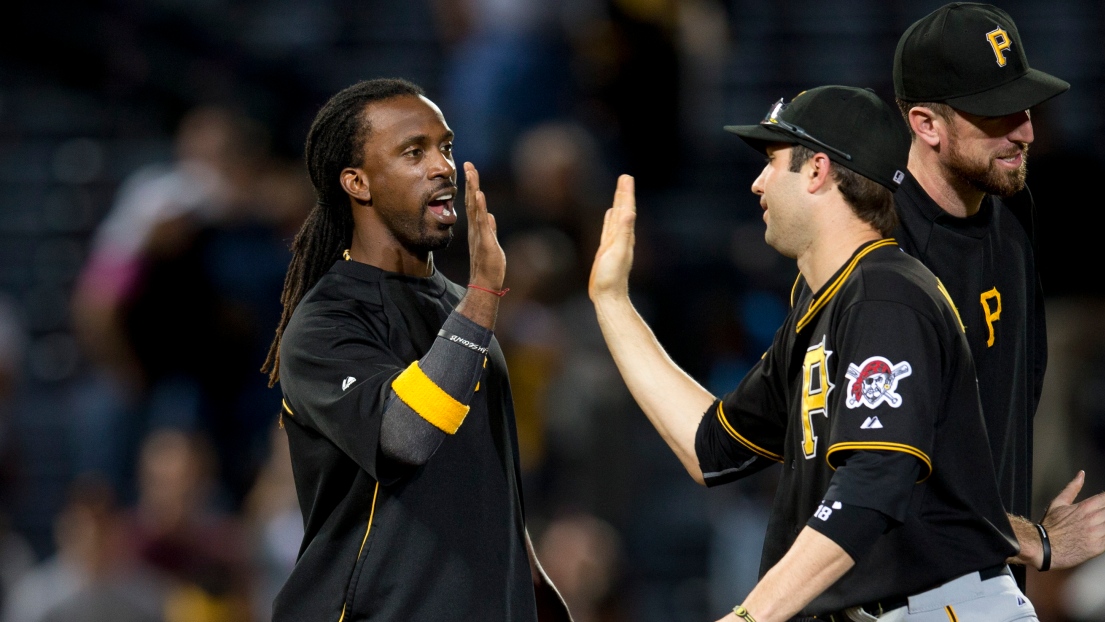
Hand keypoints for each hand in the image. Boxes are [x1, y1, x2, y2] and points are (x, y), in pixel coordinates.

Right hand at [464, 162, 504, 290]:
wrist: (485, 282)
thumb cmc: (488, 265)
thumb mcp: (491, 243)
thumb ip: (490, 229)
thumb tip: (490, 217)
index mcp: (477, 228)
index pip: (474, 203)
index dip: (472, 186)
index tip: (471, 170)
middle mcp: (475, 228)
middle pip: (472, 200)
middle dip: (471, 181)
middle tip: (468, 164)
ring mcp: (479, 233)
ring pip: (475, 207)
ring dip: (473, 188)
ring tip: (471, 172)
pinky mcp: (484, 240)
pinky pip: (481, 221)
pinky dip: (480, 207)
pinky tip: (478, 194)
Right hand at [588, 174, 636, 302]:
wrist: (608, 297)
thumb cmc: (611, 277)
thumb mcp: (617, 252)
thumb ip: (623, 232)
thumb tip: (628, 212)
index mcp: (625, 236)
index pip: (627, 209)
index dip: (626, 193)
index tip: (626, 177)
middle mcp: (622, 237)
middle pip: (624, 210)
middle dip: (624, 194)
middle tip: (625, 177)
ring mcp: (614, 243)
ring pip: (617, 218)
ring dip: (619, 204)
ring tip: (620, 192)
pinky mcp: (607, 250)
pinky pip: (609, 229)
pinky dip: (610, 219)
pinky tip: (610, 215)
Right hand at [1041, 470, 1104, 569]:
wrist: (1043, 547)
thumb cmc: (1049, 527)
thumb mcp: (1058, 503)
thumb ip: (1072, 488)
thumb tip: (1081, 475)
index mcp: (1084, 507)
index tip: (1104, 502)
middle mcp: (1092, 519)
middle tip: (1100, 515)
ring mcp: (1096, 533)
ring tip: (1101, 523)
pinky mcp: (1098, 547)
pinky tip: (1103, 533)